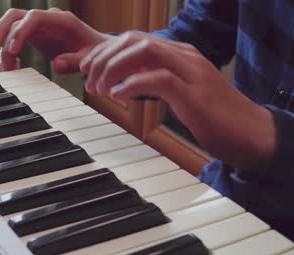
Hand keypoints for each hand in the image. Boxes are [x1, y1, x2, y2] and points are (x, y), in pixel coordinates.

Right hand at [0, 8, 111, 71]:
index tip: (12, 51)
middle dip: (1, 31)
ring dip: (0, 38)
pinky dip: (8, 48)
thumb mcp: (89, 59)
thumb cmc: (95, 52)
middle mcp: (48, 19)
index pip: (34, 17)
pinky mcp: (35, 34)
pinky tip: (12, 65)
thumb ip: (74, 62)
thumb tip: (56, 65)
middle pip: (16, 15)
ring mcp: (39, 25)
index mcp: (62, 21)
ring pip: (12, 23)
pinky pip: (15, 35)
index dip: (20, 31)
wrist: (97, 48)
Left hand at [80, 32, 275, 170]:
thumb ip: (155, 82)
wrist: (250, 134)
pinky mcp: (194, 93)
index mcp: (178, 54)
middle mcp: (183, 56)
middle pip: (133, 40)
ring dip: (113, 68)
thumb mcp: (178, 93)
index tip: (85, 65)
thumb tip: (124, 83)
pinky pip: (158, 79)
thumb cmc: (212, 116)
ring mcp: (191, 72)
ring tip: (98, 88)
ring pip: (144, 51)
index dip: (104, 50)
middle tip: (86, 77)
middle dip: (103, 56)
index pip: (133, 40)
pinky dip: (132, 84)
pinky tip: (116, 95)